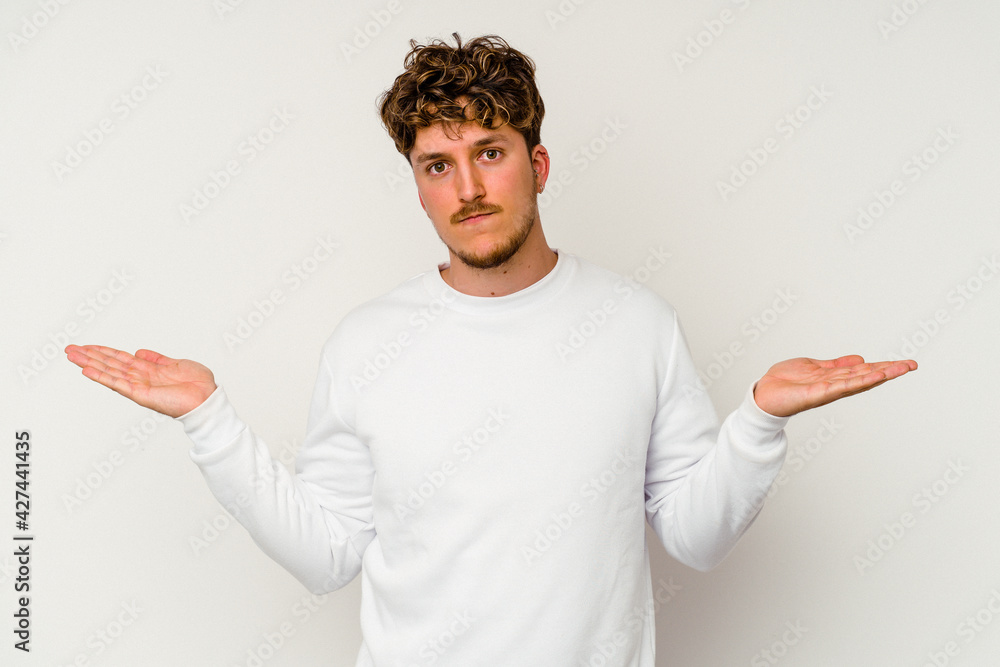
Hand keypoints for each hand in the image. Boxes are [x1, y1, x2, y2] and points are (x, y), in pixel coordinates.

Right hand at [65, 345, 216, 417]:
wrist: (207, 399)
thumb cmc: (197, 385)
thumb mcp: (175, 363)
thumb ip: (156, 358)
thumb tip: (139, 351)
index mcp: (148, 370)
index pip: (120, 359)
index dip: (103, 351)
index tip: (87, 346)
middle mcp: (140, 378)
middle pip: (109, 364)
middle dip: (89, 356)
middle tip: (69, 349)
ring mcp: (138, 387)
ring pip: (109, 372)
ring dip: (90, 363)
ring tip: (72, 356)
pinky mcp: (140, 395)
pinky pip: (117, 384)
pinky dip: (102, 377)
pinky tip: (87, 370)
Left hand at [752, 355, 916, 417]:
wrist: (764, 394)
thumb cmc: (786, 382)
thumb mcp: (815, 367)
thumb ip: (836, 365)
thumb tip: (860, 359)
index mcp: (835, 378)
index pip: (864, 371)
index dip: (885, 366)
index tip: (905, 363)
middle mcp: (835, 386)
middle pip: (867, 376)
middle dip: (890, 371)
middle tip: (913, 365)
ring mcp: (828, 391)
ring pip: (859, 381)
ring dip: (880, 375)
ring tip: (899, 369)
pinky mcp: (818, 394)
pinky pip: (841, 386)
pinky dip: (858, 381)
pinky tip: (873, 376)